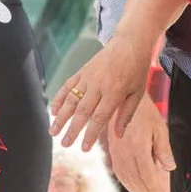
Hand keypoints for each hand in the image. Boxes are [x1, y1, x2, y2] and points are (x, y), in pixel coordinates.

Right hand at [50, 37, 157, 155]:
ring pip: (71, 100)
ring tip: (53, 132)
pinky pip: (67, 86)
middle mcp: (98, 85)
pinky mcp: (82, 71)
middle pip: (82, 111)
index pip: (99, 118)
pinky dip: (59, 98)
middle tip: (64, 144)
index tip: (83, 149)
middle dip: (72, 130)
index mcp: (114, 92)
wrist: (129, 42)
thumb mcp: (137, 93)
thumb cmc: (136, 70)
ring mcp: (88, 77)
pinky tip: (54, 111)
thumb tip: (118, 136)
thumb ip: (126, 115)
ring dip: (60, 117)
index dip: (90, 134)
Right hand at [105, 99, 172, 191]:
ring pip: (127, 179)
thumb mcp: (159, 128)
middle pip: (136, 181)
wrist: (121, 101)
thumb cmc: (144, 113)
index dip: (154, 190)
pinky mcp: (113, 153)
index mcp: (138, 147)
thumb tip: (169, 168)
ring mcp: (117, 154)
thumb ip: (163, 149)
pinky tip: (136, 189)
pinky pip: (119, 173)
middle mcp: (125, 153)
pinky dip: (128, 184)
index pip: (147, 175)